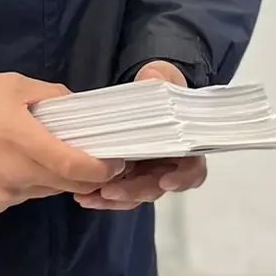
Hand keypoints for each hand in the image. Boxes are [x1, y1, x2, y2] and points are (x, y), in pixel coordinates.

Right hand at [0, 73, 122, 214]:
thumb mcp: (14, 85)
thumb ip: (52, 96)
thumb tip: (79, 109)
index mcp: (23, 142)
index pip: (75, 167)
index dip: (103, 167)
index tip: (118, 159)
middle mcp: (16, 175)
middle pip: (68, 184)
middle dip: (87, 173)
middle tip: (92, 153)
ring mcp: (4, 194)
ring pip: (47, 190)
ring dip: (57, 176)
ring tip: (46, 151)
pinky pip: (25, 195)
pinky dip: (32, 181)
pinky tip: (16, 162)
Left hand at [74, 61, 207, 212]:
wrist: (143, 95)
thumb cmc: (159, 89)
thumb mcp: (162, 77)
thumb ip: (159, 78)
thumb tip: (152, 78)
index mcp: (185, 145)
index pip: (192, 169)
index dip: (182, 178)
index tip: (164, 181)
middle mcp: (168, 164)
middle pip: (158, 187)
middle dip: (135, 191)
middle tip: (111, 190)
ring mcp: (146, 172)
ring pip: (135, 195)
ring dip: (113, 198)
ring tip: (89, 196)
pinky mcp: (126, 175)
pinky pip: (117, 192)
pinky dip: (101, 196)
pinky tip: (83, 195)